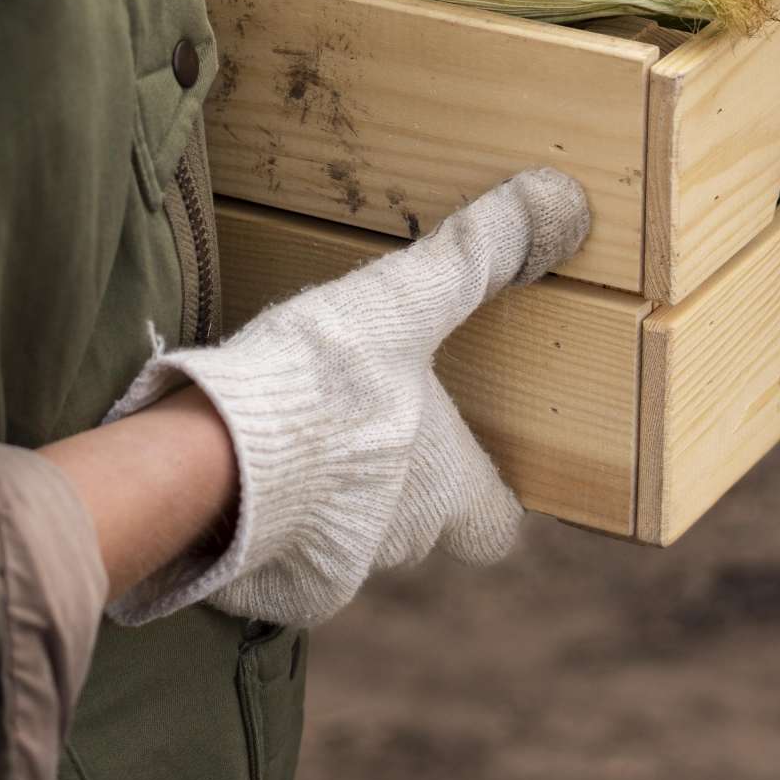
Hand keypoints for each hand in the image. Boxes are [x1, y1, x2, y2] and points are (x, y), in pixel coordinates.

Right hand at [101, 167, 590, 629]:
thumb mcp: (406, 301)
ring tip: (303, 434)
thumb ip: (476, 253)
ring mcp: (333, 568)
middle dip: (399, 482)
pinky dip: (271, 519)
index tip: (470, 458)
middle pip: (419, 524)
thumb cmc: (326, 380)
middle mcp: (400, 540)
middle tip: (369, 425)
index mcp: (447, 488)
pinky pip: (282, 556)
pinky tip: (247, 470)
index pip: (495, 522)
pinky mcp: (267, 581)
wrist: (218, 452)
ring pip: (349, 536)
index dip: (487, 492)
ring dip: (334, 495)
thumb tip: (562, 198)